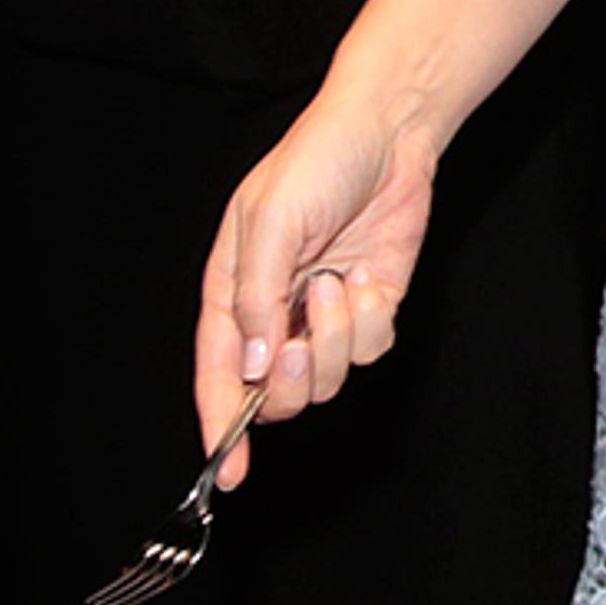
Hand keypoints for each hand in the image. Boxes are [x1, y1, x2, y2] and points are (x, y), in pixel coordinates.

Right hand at [195, 85, 437, 487]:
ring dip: (336, 342)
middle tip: (300, 345)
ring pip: (326, 380)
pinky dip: (371, 324)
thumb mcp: (269, 221)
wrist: (389, 133)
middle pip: (273, 394)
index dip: (219, 428)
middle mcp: (275, 314)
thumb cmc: (315, 162)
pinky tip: (369, 281)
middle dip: (290, 381)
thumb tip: (247, 366)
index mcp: (232, 294)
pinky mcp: (370, 308)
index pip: (217, 376)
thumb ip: (255, 298)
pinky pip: (370, 351)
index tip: (228, 471)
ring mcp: (324, 315)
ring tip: (341, 285)